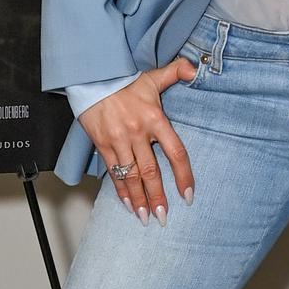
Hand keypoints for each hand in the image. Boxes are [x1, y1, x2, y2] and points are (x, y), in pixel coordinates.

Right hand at [79, 58, 197, 222]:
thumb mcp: (152, 76)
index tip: (188, 195)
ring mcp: (119, 141)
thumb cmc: (124, 80)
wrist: (92, 79)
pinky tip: (128, 204)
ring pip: (132, 176)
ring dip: (139, 200)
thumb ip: (176, 72)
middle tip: (164, 218)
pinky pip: (114, 172)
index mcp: (155, 119)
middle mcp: (138, 133)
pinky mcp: (103, 145)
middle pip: (151, 172)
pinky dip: (121, 190)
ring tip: (146, 218)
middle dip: (158, 197)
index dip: (183, 176)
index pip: (175, 152)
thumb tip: (196, 69)